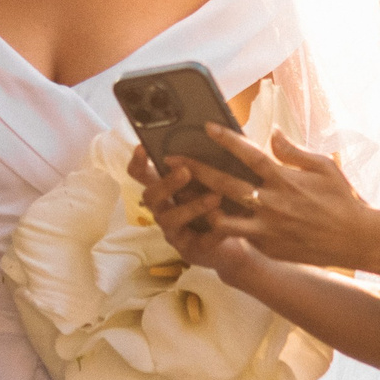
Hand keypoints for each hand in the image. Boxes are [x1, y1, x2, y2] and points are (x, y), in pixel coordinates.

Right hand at [130, 145, 261, 280]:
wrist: (241, 240)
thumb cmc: (223, 203)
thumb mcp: (214, 180)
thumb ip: (208, 162)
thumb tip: (215, 129)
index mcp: (167, 189)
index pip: (142, 175)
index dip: (138, 163)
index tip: (142, 147)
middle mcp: (164, 210)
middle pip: (150, 197)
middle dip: (166, 183)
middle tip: (185, 171)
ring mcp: (175, 232)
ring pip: (170, 219)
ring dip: (192, 206)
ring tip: (215, 197)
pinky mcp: (192, 251)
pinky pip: (199, 242)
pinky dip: (214, 232)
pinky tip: (227, 225)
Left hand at [150, 127, 375, 273]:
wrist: (355, 239)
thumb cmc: (340, 199)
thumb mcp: (323, 167)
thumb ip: (293, 151)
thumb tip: (272, 133)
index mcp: (284, 178)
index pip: (248, 154)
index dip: (226, 139)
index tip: (206, 126)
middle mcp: (271, 203)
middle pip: (224, 184)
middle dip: (194, 170)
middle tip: (169, 160)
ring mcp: (267, 228)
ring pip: (221, 219)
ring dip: (199, 206)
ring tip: (181, 196)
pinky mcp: (267, 247)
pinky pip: (236, 237)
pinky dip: (220, 229)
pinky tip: (203, 219)